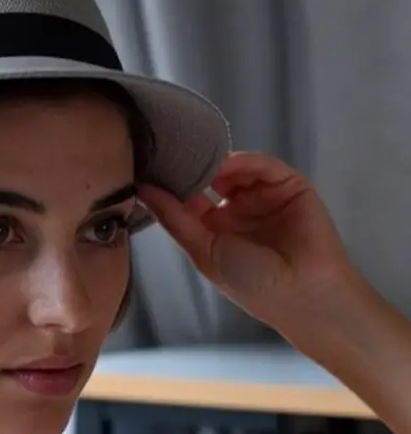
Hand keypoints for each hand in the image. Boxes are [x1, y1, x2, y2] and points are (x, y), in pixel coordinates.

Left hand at [138, 151, 360, 334]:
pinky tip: (230, 163)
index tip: (146, 165)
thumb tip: (141, 188)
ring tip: (200, 160)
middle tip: (171, 152)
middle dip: (192, 166)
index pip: (187, 195)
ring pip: (235, 167)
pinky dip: (247, 160)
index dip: (170, 182)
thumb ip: (173, 217)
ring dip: (217, 162)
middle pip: (209, 176)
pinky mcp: (289, 186)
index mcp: (214, 226)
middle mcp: (236, 207)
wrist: (305, 295)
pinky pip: (265, 166)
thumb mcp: (203, 250)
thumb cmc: (250, 282)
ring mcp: (262, 195)